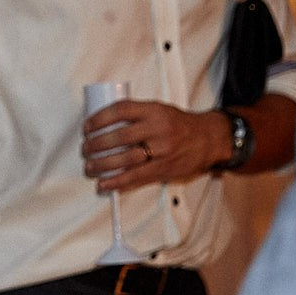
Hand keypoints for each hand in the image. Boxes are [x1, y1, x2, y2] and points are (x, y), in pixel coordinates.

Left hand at [83, 100, 228, 192]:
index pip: (121, 110)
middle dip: (96, 144)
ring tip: (90, 166)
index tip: (87, 126)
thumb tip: (102, 124)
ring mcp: (162, 150)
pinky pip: (136, 177)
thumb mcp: (159, 111)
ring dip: (102, 165)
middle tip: (85, 149)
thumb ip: (135, 115)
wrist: (209, 139)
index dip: (99, 118)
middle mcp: (158, 129)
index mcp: (154, 111)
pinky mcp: (164, 168)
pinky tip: (104, 184)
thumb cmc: (178, 125)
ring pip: (125, 159)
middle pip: (120, 136)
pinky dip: (117, 182)